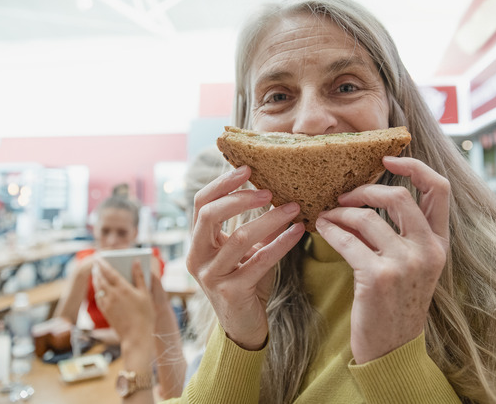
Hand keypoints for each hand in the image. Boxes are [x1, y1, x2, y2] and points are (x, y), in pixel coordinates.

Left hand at [91, 258, 154, 345]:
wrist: (136, 335)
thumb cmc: (145, 314)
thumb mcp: (145, 293)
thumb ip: (139, 276)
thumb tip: (136, 261)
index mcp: (123, 288)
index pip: (109, 271)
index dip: (103, 263)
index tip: (99, 257)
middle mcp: (112, 294)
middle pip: (100, 279)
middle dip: (97, 270)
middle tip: (96, 264)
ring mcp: (107, 304)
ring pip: (97, 288)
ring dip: (95, 279)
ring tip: (96, 274)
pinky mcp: (105, 312)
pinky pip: (98, 298)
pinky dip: (97, 291)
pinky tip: (99, 290)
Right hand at [186, 165, 304, 349]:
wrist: (244, 326)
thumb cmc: (246, 283)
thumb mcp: (248, 250)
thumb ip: (256, 225)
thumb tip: (278, 191)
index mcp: (198, 242)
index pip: (201, 203)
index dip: (222, 183)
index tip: (247, 167)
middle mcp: (198, 257)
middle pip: (209, 215)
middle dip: (240, 198)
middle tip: (270, 189)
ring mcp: (211, 276)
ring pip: (239, 238)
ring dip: (269, 219)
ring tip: (294, 208)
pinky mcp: (231, 292)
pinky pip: (259, 260)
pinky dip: (282, 243)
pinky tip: (298, 232)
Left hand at [316, 156, 449, 363]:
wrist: (392, 350)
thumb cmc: (396, 304)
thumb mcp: (414, 267)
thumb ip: (405, 233)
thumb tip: (374, 194)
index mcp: (439, 244)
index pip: (438, 189)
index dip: (414, 166)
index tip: (387, 159)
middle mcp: (428, 251)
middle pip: (397, 196)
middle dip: (364, 189)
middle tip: (343, 194)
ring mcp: (404, 264)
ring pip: (366, 217)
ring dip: (340, 212)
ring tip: (326, 215)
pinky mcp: (377, 278)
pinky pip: (347, 240)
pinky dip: (329, 230)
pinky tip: (321, 228)